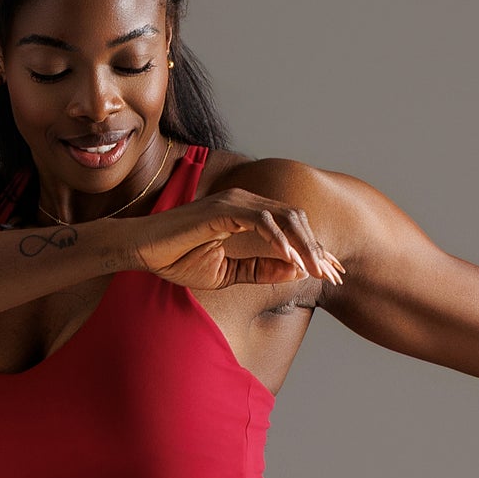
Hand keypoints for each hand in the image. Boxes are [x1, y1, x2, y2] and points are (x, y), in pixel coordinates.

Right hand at [126, 186, 346, 291]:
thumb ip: (261, 269)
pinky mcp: (223, 209)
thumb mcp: (229, 273)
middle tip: (333, 276)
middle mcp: (246, 201)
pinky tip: (291, 260)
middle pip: (296, 220)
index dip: (315, 250)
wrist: (145, 251)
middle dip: (317, 249)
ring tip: (317, 271)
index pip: (292, 228)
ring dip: (304, 245)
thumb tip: (296, 271)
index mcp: (250, 214)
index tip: (333, 274)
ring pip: (284, 217)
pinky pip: (261, 221)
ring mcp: (235, 202)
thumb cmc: (180, 259)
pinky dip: (278, 240)